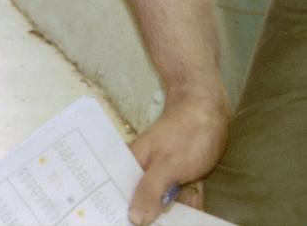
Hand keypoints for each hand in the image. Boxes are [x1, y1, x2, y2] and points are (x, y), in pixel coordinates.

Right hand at [127, 93, 228, 224]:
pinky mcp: (182, 181)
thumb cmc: (186, 134)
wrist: (210, 111)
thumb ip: (149, 191)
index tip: (117, 223)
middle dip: (146, 218)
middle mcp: (145, 173)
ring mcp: (165, 177)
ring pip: (164, 205)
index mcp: (132, 166)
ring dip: (169, 217)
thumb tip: (133, 219)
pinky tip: (192, 219)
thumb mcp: (168, 165)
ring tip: (176, 223)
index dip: (119, 212)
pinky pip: (183, 202)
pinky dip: (188, 211)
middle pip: (142, 204)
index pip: (118, 195)